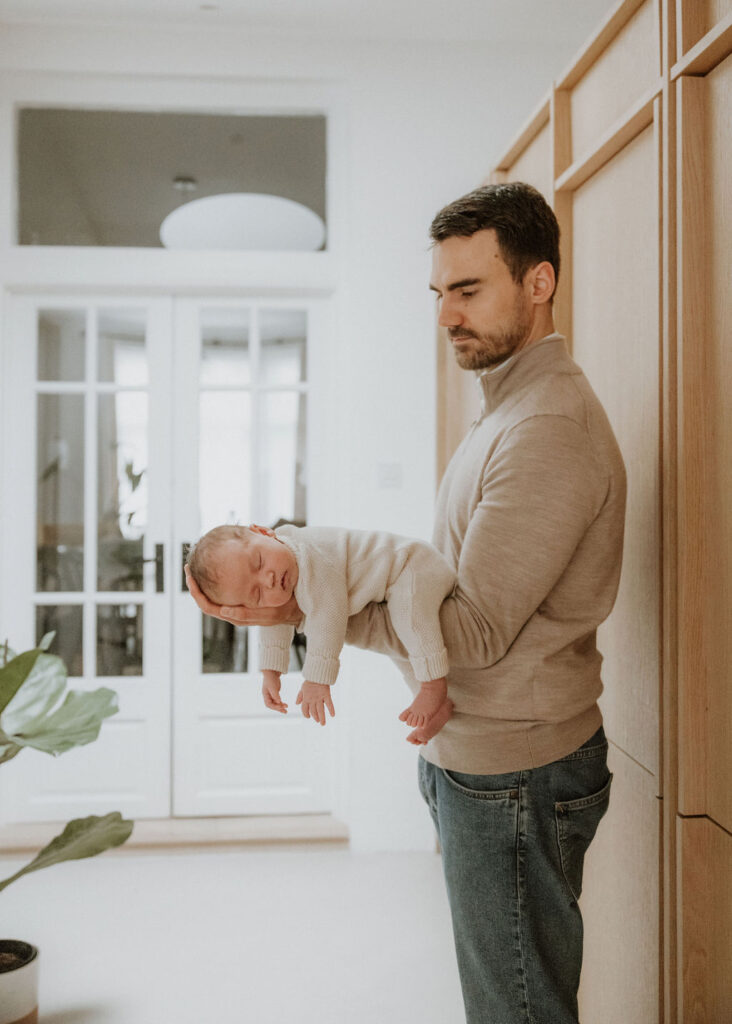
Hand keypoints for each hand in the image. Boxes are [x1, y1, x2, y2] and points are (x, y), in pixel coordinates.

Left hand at [184, 564, 300, 625]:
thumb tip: (224, 611)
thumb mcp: (268, 612)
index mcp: (235, 616)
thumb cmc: (283, 610)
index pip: (208, 607)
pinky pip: (221, 595)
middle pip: (205, 602)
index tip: (190, 577)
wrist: (295, 609)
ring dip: (203, 585)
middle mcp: (232, 613)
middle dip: (195, 586)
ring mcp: (235, 608)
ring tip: (196, 569)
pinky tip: (213, 573)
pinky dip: (214, 585)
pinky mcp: (240, 602)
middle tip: (188, 569)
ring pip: (212, 598)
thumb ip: (247, 614)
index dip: (196, 593)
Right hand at [262, 670, 287, 713]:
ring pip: (275, 704)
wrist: (272, 672)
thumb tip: (279, 702)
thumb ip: (275, 694)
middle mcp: (267, 696)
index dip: (274, 707)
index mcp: (265, 695)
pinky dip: (281, 703)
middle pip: (272, 705)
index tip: (281, 707)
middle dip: (278, 709)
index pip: (268, 704)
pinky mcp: (275, 694)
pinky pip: (278, 701)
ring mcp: (271, 695)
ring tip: (286, 710)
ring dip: (280, 707)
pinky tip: (286, 705)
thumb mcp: (272, 686)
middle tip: (285, 711)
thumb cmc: (271, 679)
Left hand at [296, 681, 334, 725]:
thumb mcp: (302, 688)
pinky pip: (329, 703)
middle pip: (313, 711)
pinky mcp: (326, 695)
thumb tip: (297, 703)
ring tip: (323, 724)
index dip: (306, 714)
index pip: (304, 709)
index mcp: (306, 698)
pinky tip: (333, 715)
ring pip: (320, 710)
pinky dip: (331, 709)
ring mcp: (320, 698)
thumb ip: (300, 696)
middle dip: (315, 718)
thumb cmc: (310, 681)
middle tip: (318, 722)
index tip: (308, 717)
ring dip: (322, 718)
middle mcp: (312, 699)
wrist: (317, 674)